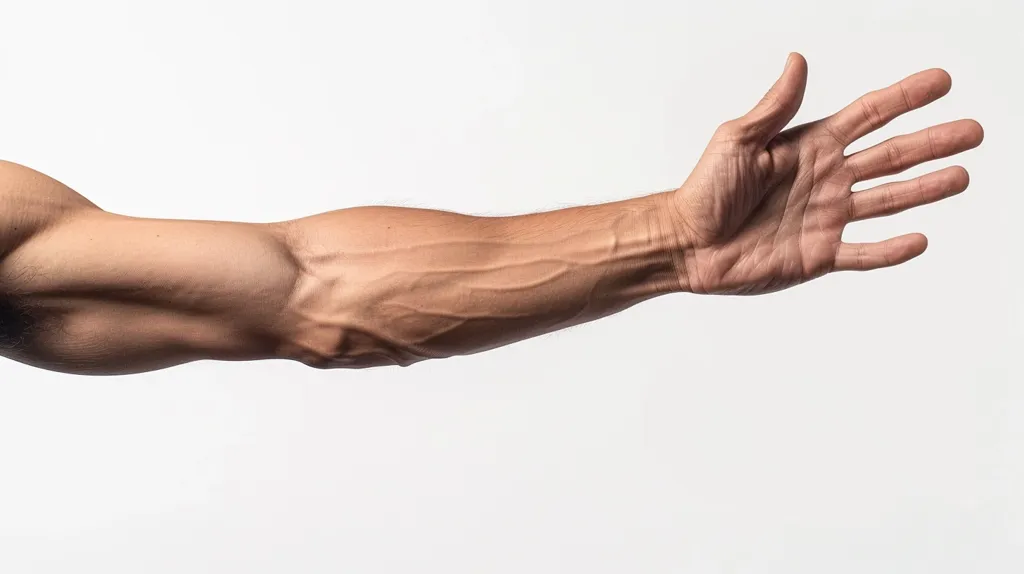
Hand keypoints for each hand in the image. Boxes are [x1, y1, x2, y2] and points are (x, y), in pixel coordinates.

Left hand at [668, 53, 982, 294]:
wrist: (685, 244)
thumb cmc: (704, 189)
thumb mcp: (737, 139)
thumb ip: (774, 107)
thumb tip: (797, 61)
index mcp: (810, 146)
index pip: (867, 115)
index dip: (904, 97)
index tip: (941, 81)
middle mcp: (825, 179)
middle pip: (891, 156)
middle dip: (932, 143)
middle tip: (974, 131)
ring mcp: (825, 218)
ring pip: (887, 201)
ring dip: (925, 189)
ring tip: (962, 177)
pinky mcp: (818, 255)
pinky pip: (863, 253)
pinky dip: (891, 250)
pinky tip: (920, 239)